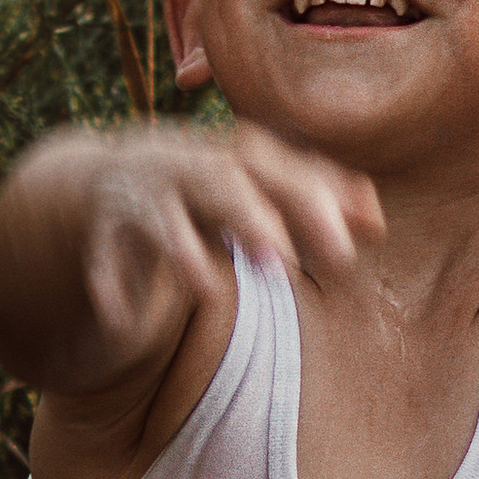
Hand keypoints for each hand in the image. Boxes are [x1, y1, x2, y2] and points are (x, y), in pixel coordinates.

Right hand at [45, 123, 378, 370]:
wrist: (112, 178)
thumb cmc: (211, 188)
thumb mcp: (261, 184)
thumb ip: (319, 198)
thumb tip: (375, 224)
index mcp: (231, 155)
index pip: (276, 168)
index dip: (311, 201)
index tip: (348, 248)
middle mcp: (186, 167)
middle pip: (220, 182)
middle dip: (249, 217)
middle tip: (283, 263)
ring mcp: (141, 196)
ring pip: (159, 215)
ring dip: (181, 248)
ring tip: (206, 289)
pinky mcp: (104, 230)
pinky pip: (102, 256)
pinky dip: (108, 284)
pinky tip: (120, 323)